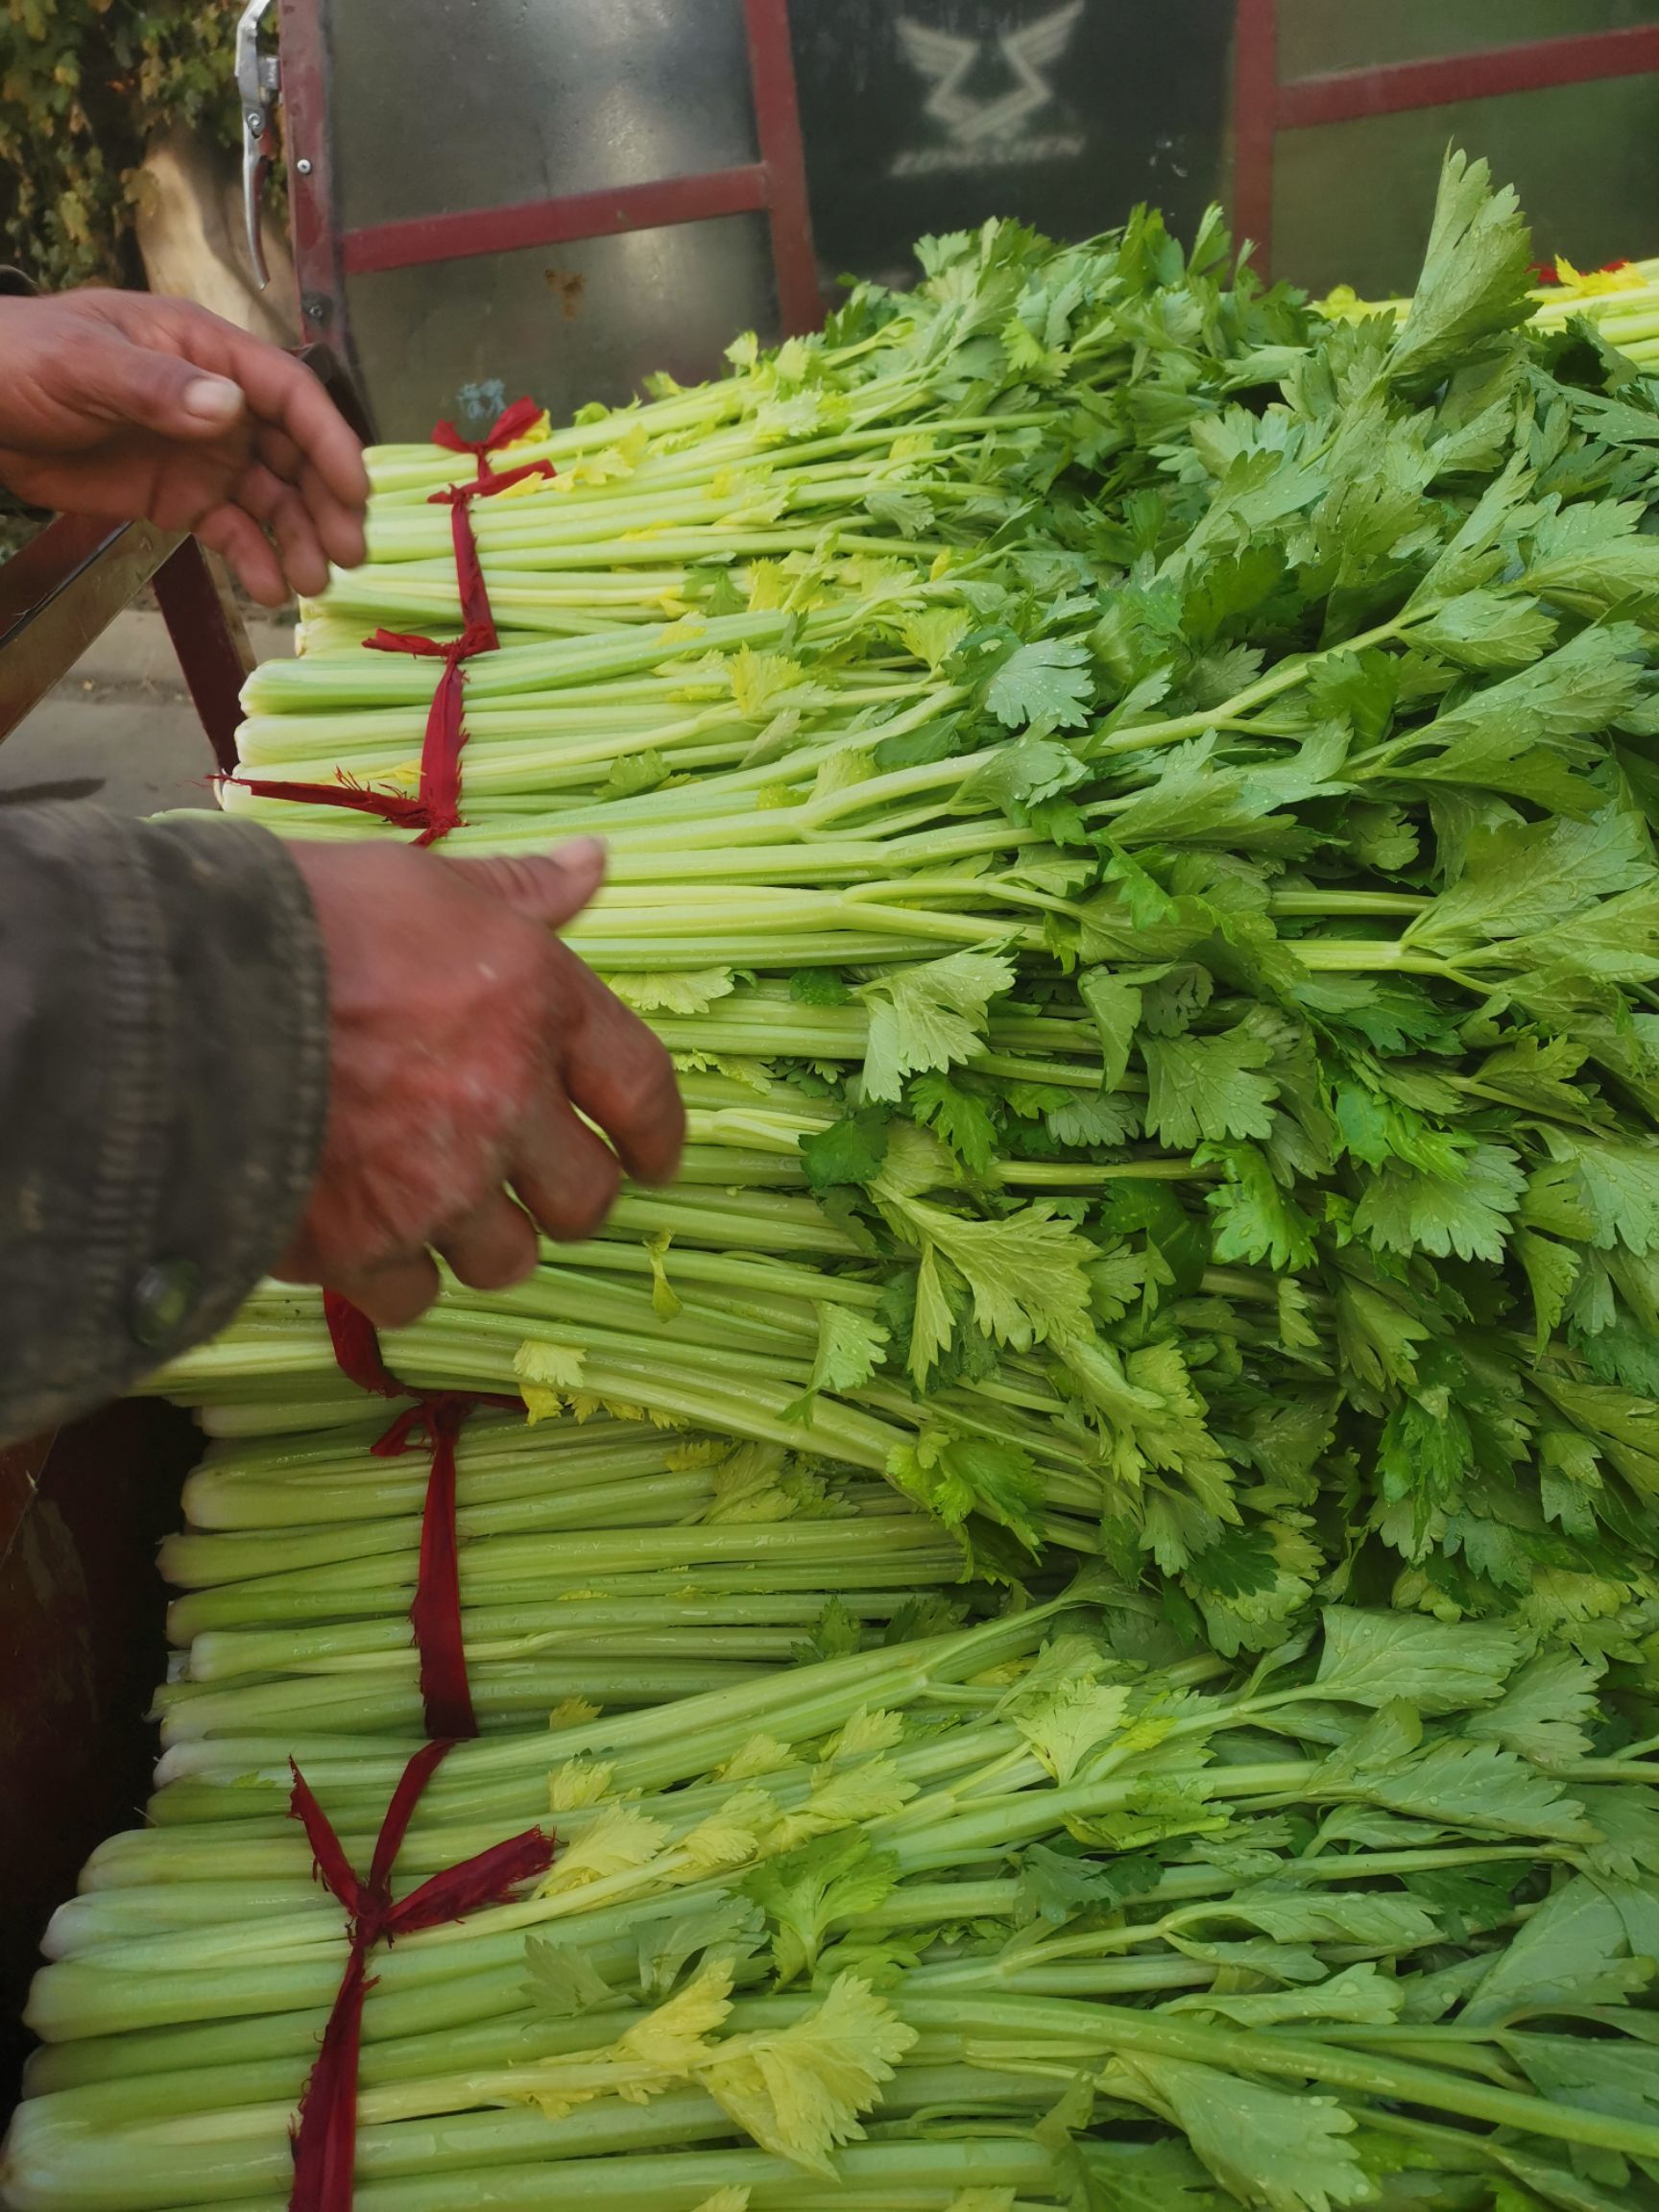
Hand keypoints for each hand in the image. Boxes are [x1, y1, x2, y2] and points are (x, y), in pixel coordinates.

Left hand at [0, 290, 368, 605]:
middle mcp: (218, 403)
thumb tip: (229, 409)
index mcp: (205, 352)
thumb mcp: (84, 363)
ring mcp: (202, 454)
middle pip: (294, 452)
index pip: (287, 393)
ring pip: (271, 498)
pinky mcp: (180, 498)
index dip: (327, 440)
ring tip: (313, 583)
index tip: (353, 491)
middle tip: (349, 554)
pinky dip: (253, 559)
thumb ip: (157, 387)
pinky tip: (266, 589)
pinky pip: (231, 530)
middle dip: (325, 502)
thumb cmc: (22, 359)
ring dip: (298, 539)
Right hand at [277, 838, 683, 1326]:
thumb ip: (513, 893)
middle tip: (536, 1191)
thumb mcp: (416, 881)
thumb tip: (594, 864)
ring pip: (507, 1259)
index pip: (641, 1087)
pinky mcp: (365, 1246)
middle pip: (588, 1197)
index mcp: (537, 1004)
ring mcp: (440, 1184)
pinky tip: (365, 1241)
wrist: (170, 1000)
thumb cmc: (295, 921)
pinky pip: (414, 1296)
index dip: (659, 1135)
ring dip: (481, 1241)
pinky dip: (396, 1277)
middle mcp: (508, 1103)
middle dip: (568, 1199)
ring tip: (437, 1212)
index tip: (657, 1161)